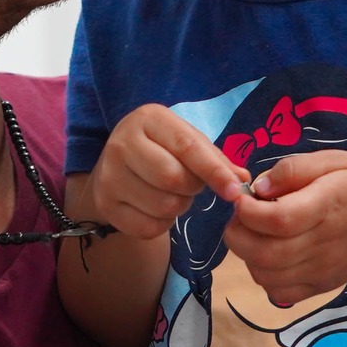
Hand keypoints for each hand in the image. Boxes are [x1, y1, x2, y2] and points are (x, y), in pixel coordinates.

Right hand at [84, 104, 249, 238]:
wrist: (115, 164)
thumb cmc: (160, 148)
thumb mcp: (186, 140)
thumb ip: (215, 159)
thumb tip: (242, 180)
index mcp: (147, 119)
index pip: (187, 147)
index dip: (214, 171)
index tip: (235, 190)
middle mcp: (122, 143)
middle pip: (174, 178)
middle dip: (193, 188)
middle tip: (191, 183)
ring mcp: (109, 175)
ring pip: (164, 205)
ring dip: (180, 206)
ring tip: (173, 193)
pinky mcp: (105, 204)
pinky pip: (149, 227)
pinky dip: (163, 223)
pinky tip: (157, 207)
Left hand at [225, 153, 346, 306]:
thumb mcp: (333, 160)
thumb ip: (293, 169)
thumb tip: (258, 188)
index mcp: (325, 207)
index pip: (278, 220)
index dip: (248, 211)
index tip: (242, 197)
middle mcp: (323, 244)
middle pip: (265, 254)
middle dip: (238, 233)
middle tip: (241, 215)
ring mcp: (322, 270)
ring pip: (266, 276)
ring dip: (247, 255)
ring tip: (255, 233)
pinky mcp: (321, 286)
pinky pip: (279, 294)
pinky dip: (264, 277)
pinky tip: (270, 256)